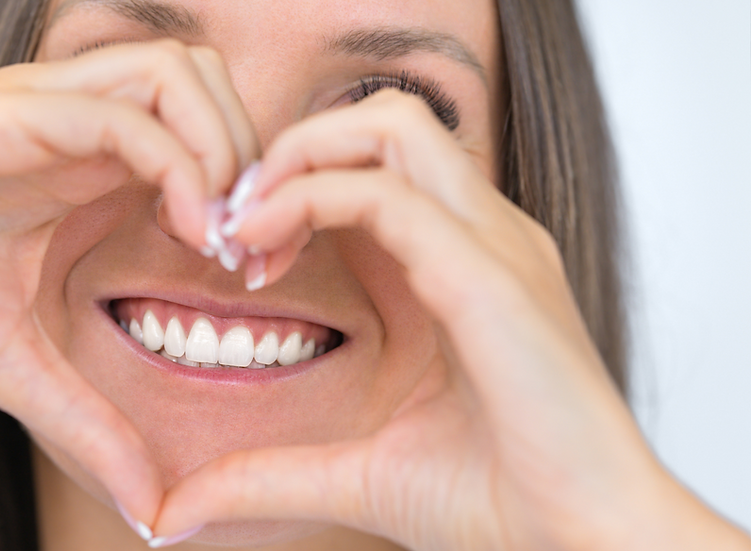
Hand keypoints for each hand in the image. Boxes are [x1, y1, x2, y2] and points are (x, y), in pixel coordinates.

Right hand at [0, 39, 258, 526]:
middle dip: (252, 151)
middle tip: (253, 241)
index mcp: (87, 166)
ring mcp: (40, 111)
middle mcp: (74, 124)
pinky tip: (186, 228)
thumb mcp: (24, 369)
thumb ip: (94, 422)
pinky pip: (116, 111)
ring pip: (176, 72)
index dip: (251, 187)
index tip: (258, 266)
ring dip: (223, 147)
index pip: (204, 128)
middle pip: (206, 79)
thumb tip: (152, 506)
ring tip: (219, 234)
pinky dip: (175, 161)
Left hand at [151, 90, 750, 549]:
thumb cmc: (495, 499)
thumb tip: (180, 511)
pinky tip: (265, 251)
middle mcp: (484, 236)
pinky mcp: (491, 277)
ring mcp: (495, 246)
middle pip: (385, 121)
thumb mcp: (358, 470)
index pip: (377, 169)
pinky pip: (389, 197)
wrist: (583, 542)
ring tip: (248, 228)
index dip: (297, 187)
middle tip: (238, 221)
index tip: (241, 251)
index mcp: (462, 262)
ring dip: (302, 159)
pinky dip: (313, 201)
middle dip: (297, 149)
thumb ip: (270, 473)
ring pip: (392, 128)